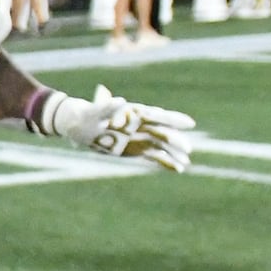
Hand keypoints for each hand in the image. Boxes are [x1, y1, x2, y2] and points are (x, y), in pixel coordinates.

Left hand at [44, 86, 197, 169]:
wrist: (81, 126)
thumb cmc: (88, 114)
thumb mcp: (95, 110)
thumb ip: (107, 106)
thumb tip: (120, 101)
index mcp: (135, 113)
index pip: (159, 115)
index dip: (174, 119)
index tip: (189, 123)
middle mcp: (141, 125)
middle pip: (163, 132)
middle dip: (176, 140)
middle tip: (188, 149)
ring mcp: (140, 138)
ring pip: (162, 146)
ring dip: (174, 154)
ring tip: (186, 163)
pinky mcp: (136, 150)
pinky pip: (154, 156)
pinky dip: (165, 162)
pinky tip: (177, 169)